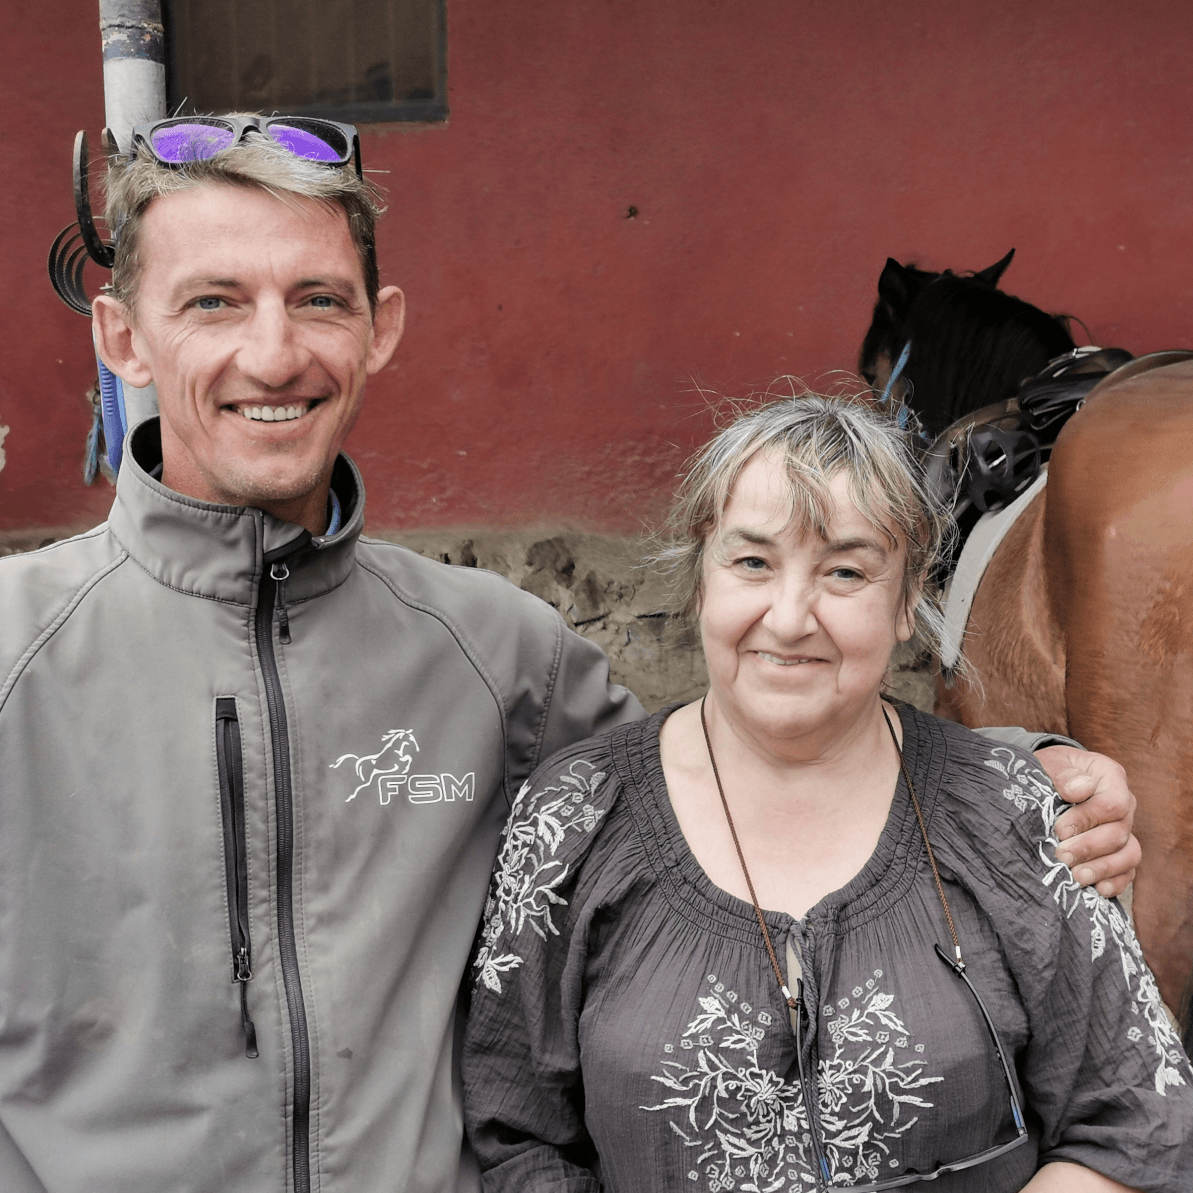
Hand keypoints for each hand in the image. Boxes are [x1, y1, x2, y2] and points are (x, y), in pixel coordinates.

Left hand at [1033, 745, 1139, 898]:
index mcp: (1110, 777)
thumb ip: (1063, 773)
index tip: (1060, 831)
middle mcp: (1124, 804)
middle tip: (1061, 857)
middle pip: (1119, 833)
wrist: (1048, 779)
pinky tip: (1096, 889)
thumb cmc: (1049, 769)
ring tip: (1076, 877)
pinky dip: (1115, 882)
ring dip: (1103, 869)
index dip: (1087, 819)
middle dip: (1089, 848)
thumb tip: (1079, 789)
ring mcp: (1124, 829)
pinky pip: (1128, 871)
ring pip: (1129, 854)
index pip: (1113, 803)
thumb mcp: (1050, 762)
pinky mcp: (1119, 850)